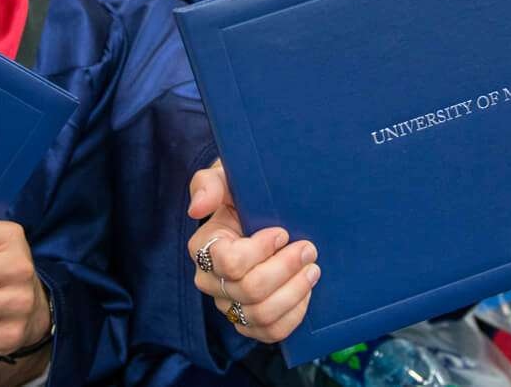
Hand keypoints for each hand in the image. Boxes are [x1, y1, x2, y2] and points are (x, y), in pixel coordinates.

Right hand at [187, 162, 317, 342]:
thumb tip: (198, 208)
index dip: (261, 250)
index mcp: (203, 248)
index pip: (230, 263)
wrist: (261, 213)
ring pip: (261, 315)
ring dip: (295, 292)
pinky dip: (293, 315)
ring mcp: (228, 304)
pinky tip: (306, 292)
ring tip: (312, 269)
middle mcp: (210, 281)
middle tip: (308, 249)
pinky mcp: (247, 321)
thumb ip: (208, 184)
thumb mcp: (225, 178)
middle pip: (250, 290)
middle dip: (286, 268)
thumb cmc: (241, 194)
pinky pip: (270, 332)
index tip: (282, 232)